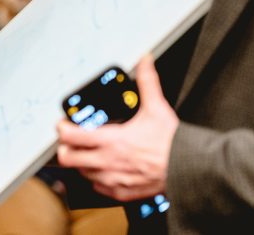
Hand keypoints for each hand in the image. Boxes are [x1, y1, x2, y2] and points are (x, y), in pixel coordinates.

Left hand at [56, 55, 178, 200]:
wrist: (191, 169)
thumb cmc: (173, 143)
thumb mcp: (157, 107)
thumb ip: (147, 81)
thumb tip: (144, 61)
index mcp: (111, 141)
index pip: (70, 137)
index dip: (62, 128)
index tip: (64, 123)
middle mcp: (107, 162)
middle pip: (67, 158)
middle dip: (65, 148)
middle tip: (71, 140)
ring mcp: (113, 179)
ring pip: (81, 173)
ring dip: (82, 163)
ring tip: (88, 152)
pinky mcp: (122, 192)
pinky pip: (98, 188)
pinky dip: (97, 179)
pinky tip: (104, 169)